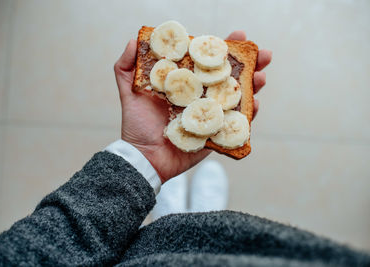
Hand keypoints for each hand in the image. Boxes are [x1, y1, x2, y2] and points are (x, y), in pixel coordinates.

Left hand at [114, 31, 271, 183]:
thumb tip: (134, 40)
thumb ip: (127, 67)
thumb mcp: (129, 92)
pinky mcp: (215, 133)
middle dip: (248, 63)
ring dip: (253, 85)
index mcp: (185, 83)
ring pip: (236, 97)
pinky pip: (236, 123)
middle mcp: (200, 96)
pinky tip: (255, 104)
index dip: (223, 48)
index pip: (207, 61)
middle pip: (228, 76)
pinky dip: (248, 114)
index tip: (238, 35)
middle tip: (263, 54)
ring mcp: (210, 114)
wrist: (144, 157)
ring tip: (262, 76)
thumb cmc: (136, 125)